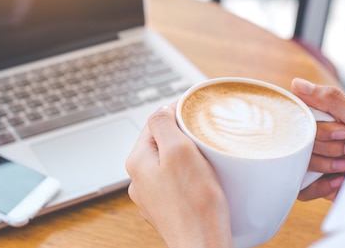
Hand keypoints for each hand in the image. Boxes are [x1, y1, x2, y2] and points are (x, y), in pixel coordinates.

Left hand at [126, 105, 233, 247]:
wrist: (204, 247)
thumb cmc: (194, 204)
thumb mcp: (179, 150)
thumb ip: (164, 124)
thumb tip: (160, 109)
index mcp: (137, 162)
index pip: (154, 123)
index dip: (176, 114)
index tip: (195, 115)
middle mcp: (139, 180)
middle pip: (162, 143)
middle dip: (183, 138)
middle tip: (204, 140)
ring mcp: (152, 197)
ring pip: (170, 164)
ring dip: (187, 159)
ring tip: (207, 162)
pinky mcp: (167, 210)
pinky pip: (177, 184)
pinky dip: (190, 179)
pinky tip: (204, 184)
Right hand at [291, 78, 344, 200]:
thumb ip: (329, 99)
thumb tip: (295, 83)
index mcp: (325, 121)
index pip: (298, 120)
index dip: (317, 128)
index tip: (343, 130)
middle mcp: (317, 141)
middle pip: (298, 143)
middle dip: (327, 147)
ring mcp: (316, 164)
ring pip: (298, 165)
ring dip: (326, 166)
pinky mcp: (317, 187)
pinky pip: (301, 189)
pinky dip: (321, 186)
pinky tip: (341, 181)